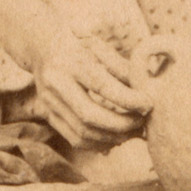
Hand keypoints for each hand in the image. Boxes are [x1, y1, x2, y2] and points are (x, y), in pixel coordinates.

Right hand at [33, 23, 149, 148]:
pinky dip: (100, 144)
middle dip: (122, 124)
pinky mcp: (48, 115)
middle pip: (89, 115)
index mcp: (68, 61)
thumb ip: (122, 70)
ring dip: (113, 137)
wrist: (42, 46)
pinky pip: (76, 139)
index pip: (101, 86)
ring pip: (83, 132)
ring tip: (133, 132)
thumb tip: (145, 98)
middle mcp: (54, 83)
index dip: (128, 100)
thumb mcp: (100, 48)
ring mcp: (48, 102)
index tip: (149, 104)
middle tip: (142, 122)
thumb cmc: (79, 46)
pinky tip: (116, 137)